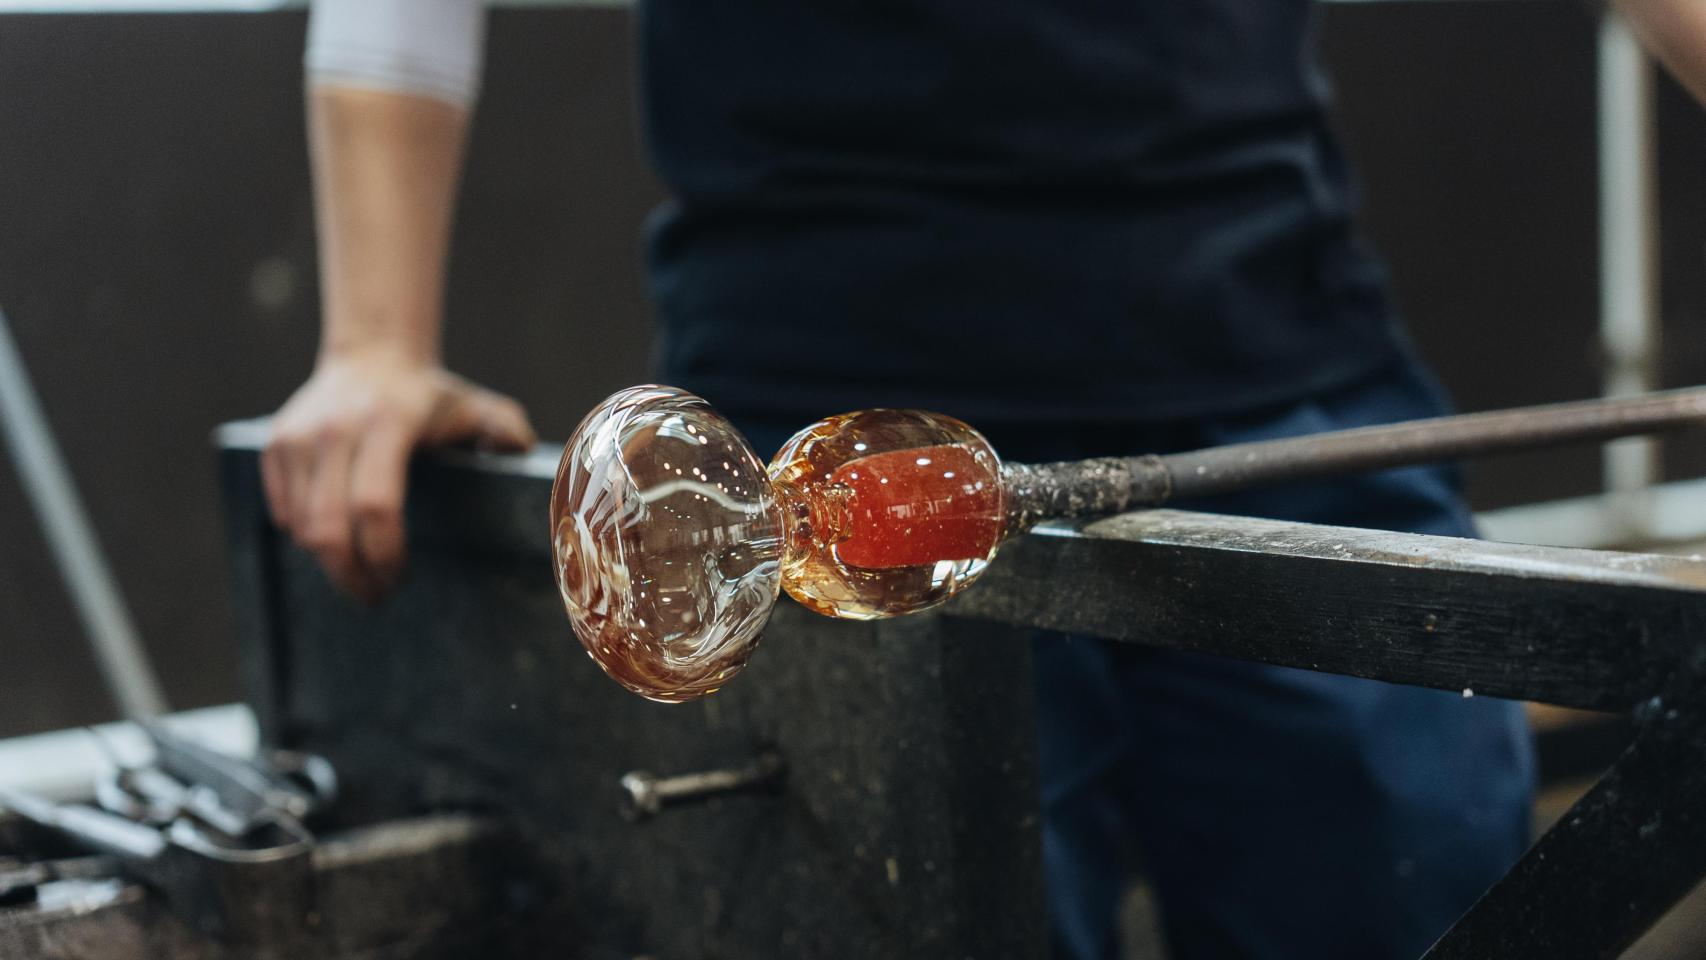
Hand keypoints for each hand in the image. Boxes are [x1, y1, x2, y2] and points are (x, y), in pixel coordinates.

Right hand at [262, 354, 535, 602]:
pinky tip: (334, 541)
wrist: (373, 355)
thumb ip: (506, 429)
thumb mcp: (478, 407)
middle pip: (329, 527)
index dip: (384, 553)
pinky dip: (304, 536)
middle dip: (351, 575)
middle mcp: (337, 428)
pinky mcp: (276, 444)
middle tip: (373, 597)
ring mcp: (300, 436)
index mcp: (389, 423)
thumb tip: (519, 452)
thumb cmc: (433, 397)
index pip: (376, 506)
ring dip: (328, 562)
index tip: (399, 579)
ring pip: (301, 525)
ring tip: (358, 574)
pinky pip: (282, 510)